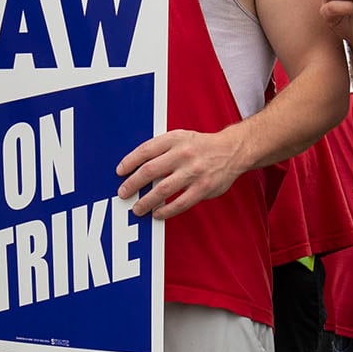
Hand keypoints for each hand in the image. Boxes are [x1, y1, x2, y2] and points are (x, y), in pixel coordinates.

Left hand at [116, 126, 250, 219]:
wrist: (232, 150)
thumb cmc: (201, 146)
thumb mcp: (181, 137)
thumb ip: (161, 148)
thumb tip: (135, 166)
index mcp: (175, 139)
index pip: (145, 150)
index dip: (129, 162)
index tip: (119, 172)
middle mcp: (183, 154)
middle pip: (150, 171)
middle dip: (132, 184)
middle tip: (123, 193)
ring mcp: (194, 172)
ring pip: (162, 190)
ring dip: (146, 201)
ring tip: (137, 209)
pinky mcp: (203, 188)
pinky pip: (180, 203)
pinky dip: (166, 211)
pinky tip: (157, 214)